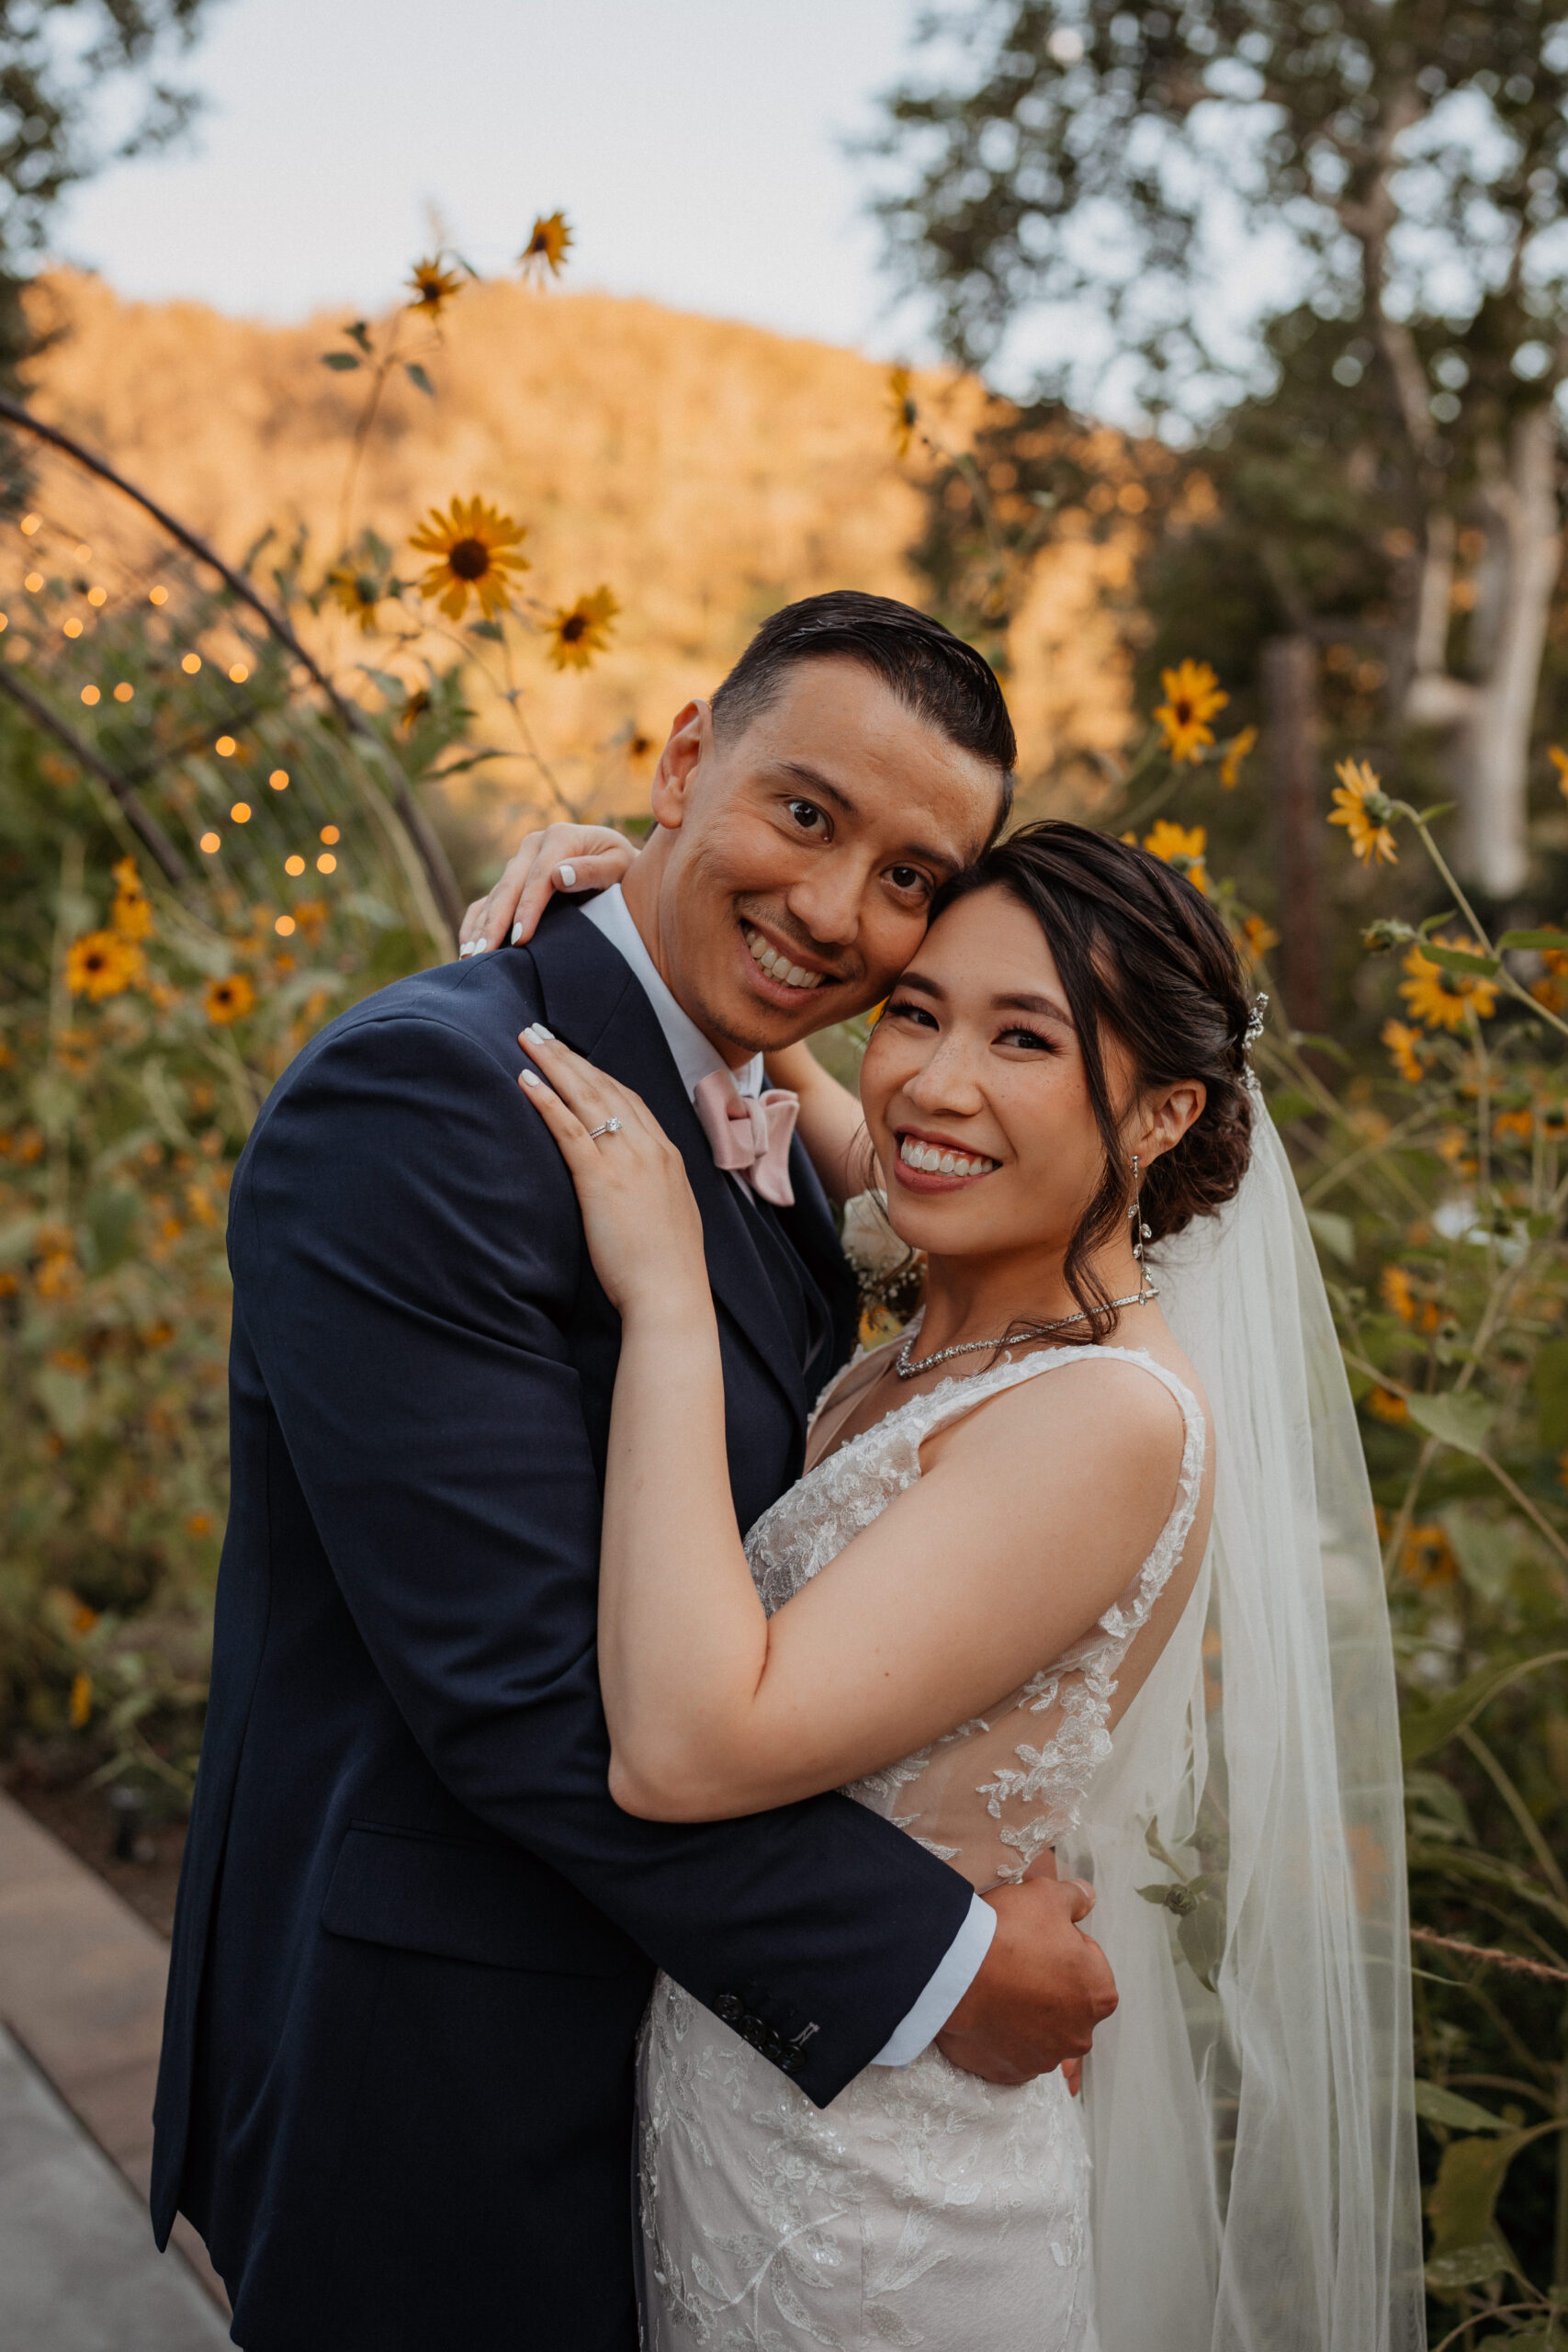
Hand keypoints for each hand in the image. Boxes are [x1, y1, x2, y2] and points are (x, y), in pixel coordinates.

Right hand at [458, 823, 638, 956]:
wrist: (618, 863)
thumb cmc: (623, 868)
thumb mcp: (619, 864)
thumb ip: (594, 869)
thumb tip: (559, 875)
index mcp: (560, 837)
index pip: (539, 877)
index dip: (527, 909)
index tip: (520, 939)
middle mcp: (533, 846)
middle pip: (509, 887)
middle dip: (495, 923)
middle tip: (484, 954)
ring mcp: (519, 863)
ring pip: (494, 896)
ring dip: (480, 927)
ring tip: (470, 957)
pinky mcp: (512, 880)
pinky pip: (487, 902)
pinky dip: (475, 924)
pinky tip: (467, 948)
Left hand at [518, 1026, 707, 1316]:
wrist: (671, 1294)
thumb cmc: (667, 1269)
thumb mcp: (669, 1216)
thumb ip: (653, 1191)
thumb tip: (635, 1190)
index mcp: (667, 1155)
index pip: (629, 1099)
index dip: (598, 1074)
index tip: (574, 1057)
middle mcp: (649, 1148)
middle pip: (605, 1087)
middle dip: (571, 1056)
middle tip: (540, 1030)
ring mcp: (627, 1161)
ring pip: (586, 1097)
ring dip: (554, 1063)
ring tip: (526, 1039)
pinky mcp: (600, 1180)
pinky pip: (569, 1128)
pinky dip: (546, 1100)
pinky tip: (525, 1080)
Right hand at [935, 1877, 1116, 2086]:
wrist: (954, 1969)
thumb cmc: (1008, 1931)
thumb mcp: (1046, 1896)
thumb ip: (1075, 1898)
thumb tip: (1087, 1898)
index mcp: (1099, 1994)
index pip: (1086, 1965)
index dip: (1059, 1945)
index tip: (1032, 1938)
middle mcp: (1079, 2034)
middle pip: (1065, 2002)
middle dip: (1046, 1984)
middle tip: (1013, 1960)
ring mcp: (1044, 2059)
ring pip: (1038, 2030)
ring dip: (1023, 2013)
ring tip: (994, 1985)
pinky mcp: (1010, 2073)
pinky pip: (1010, 2052)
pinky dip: (1000, 2037)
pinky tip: (985, 2012)